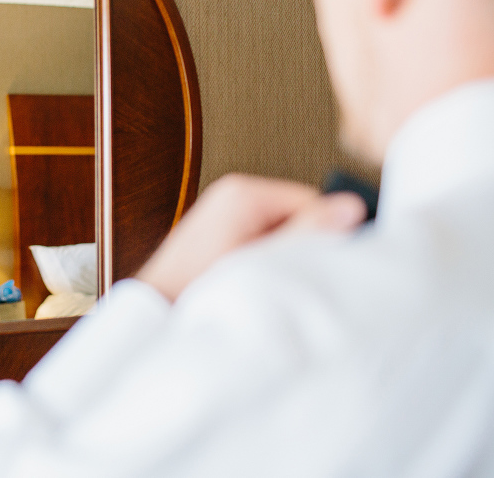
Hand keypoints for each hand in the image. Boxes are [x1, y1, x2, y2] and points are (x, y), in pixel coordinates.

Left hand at [137, 174, 366, 301]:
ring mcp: (222, 213)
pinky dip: (263, 260)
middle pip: (297, 215)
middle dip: (302, 246)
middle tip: (291, 277)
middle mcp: (231, 195)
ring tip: (266, 282)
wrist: (154, 314)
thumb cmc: (198, 288)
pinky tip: (251, 282)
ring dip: (281, 256)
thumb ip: (309, 234)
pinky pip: (258, 240)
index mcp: (242, 192)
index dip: (325, 235)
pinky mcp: (217, 232)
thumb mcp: (262, 262)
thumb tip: (351, 207)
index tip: (324, 264)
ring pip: (279, 231)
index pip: (313, 200)